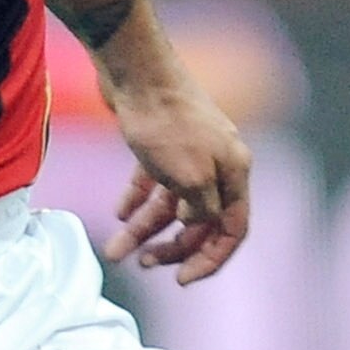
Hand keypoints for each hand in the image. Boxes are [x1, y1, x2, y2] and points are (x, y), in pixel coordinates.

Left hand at [103, 77, 251, 286]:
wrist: (135, 70)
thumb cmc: (166, 124)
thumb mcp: (190, 179)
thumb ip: (201, 211)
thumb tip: (197, 227)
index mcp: (235, 172)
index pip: (233, 229)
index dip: (210, 258)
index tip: (181, 280)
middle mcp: (218, 164)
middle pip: (201, 221)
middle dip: (173, 247)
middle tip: (143, 264)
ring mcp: (190, 153)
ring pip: (172, 203)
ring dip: (146, 230)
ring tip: (115, 249)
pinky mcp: (161, 143)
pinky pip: (153, 182)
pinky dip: (138, 201)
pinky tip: (119, 214)